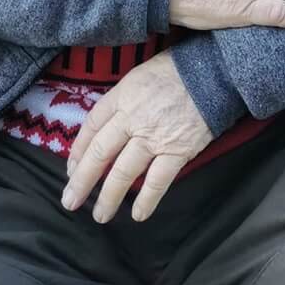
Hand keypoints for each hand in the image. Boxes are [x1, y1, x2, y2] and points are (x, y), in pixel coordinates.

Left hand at [62, 52, 211, 222]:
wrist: (213, 72)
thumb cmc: (176, 70)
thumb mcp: (140, 75)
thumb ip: (123, 100)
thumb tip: (108, 126)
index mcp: (122, 95)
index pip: (92, 126)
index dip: (78, 150)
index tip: (71, 168)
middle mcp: (133, 118)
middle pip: (100, 153)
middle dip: (82, 180)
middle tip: (70, 201)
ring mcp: (155, 137)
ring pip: (124, 173)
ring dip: (108, 197)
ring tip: (99, 215)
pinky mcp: (177, 151)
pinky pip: (157, 182)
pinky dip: (147, 200)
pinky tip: (138, 215)